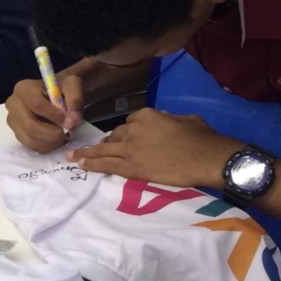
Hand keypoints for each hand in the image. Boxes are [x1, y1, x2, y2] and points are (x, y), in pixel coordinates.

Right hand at [5, 76, 82, 151]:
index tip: (71, 122)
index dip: (54, 116)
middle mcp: (13, 105)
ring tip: (65, 135)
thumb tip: (74, 120)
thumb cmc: (61, 87)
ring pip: (30, 139)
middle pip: (29, 126)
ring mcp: (13, 122)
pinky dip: (47, 146)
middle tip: (69, 133)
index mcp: (23, 88)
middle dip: (52, 133)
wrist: (54, 93)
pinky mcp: (18, 134)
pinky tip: (57, 138)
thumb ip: (75, 99)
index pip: (36, 105)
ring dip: (51, 141)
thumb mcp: (72, 85)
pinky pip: (31, 146)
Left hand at [65, 108, 238, 189]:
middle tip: (97, 149)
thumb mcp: (186, 119)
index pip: (130, 122)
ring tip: (74, 156)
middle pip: (115, 136)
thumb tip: (164, 120)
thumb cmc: (203, 138)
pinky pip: (106, 164)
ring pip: (104, 149)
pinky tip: (81, 164)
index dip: (128, 132)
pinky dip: (92, 164)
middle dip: (108, 143)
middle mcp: (134, 129)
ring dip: (88, 153)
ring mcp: (130, 148)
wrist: (207, 158)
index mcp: (148, 114)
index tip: (127, 139)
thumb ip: (169, 119)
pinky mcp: (131, 167)